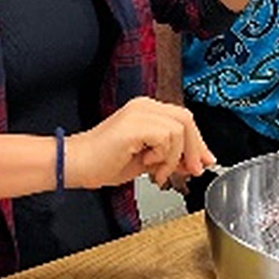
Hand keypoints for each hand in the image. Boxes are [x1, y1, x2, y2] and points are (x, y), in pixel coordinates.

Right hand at [67, 97, 213, 190]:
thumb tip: (194, 162)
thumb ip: (171, 157)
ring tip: (157, 172)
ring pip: (179, 130)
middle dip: (194, 149)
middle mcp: (145, 106)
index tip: (205, 161)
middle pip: (186, 120)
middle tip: (192, 170)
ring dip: (173, 158)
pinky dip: (163, 156)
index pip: (183, 120)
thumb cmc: (101, 163)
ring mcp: (139, 112)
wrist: (73, 166)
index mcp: (147, 111)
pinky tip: (147, 165)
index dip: (198, 142)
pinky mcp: (134, 124)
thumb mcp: (147, 161)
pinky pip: (166, 137)